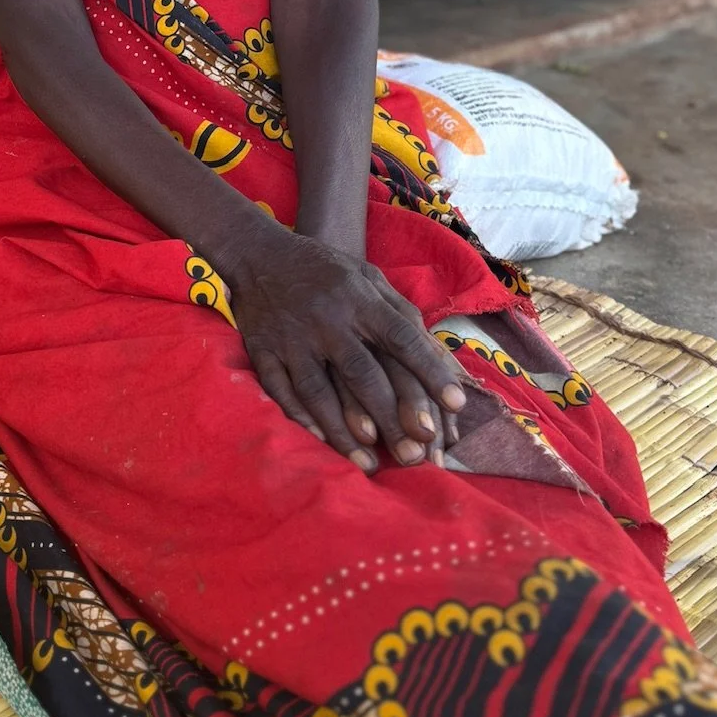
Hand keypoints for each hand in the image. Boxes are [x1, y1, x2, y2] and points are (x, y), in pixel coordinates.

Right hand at [227, 229, 469, 471]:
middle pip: (364, 375)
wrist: (260, 253)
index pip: (403, 339)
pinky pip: (282, 391)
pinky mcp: (264, 351)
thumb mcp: (367, 276)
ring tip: (369, 464)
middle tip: (418, 454)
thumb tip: (435, 351)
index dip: (430, 372)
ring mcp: (294, 339)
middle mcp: (329, 321)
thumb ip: (400, 311)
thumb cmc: (326, 270)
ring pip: (321, 391)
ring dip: (345, 430)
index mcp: (361, 300)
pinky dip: (301, 418)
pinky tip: (321, 443)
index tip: (455, 406)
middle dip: (393, 416)